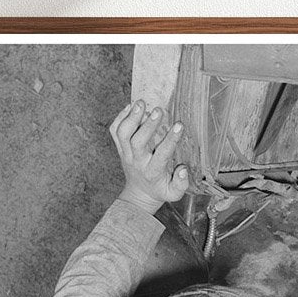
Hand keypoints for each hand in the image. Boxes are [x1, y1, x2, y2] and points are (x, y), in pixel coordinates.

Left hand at [110, 100, 189, 214]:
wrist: (139, 193)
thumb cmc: (159, 190)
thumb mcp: (174, 193)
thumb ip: (181, 184)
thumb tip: (183, 169)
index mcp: (152, 172)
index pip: (162, 154)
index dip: (170, 139)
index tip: (179, 125)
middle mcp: (137, 161)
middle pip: (137, 142)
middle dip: (148, 125)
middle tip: (159, 110)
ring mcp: (126, 153)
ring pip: (123, 134)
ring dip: (131, 117)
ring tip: (142, 103)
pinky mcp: (120, 147)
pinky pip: (114, 130)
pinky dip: (120, 117)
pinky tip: (131, 107)